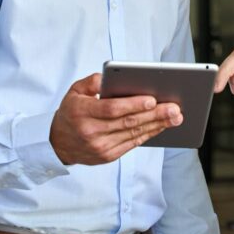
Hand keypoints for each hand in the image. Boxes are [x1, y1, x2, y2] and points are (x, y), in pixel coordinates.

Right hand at [49, 72, 182, 164]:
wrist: (58, 143)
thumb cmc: (71, 112)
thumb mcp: (74, 91)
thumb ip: (91, 82)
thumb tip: (108, 77)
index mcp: (82, 113)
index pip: (111, 109)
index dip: (132, 105)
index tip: (151, 99)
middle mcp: (91, 132)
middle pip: (127, 122)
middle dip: (154, 115)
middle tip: (174, 108)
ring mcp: (100, 147)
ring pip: (133, 134)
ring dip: (157, 125)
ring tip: (175, 117)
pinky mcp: (108, 156)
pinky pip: (132, 144)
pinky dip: (148, 134)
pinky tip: (161, 126)